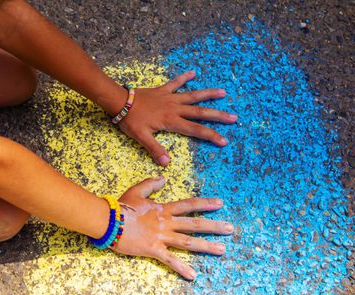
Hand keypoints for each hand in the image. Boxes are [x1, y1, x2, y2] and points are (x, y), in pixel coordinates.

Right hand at [110, 176, 232, 279]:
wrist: (108, 220)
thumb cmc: (121, 207)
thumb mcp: (137, 191)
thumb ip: (151, 184)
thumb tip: (164, 178)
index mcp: (163, 209)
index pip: (189, 205)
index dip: (205, 203)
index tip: (220, 204)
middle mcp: (166, 223)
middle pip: (194, 224)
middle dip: (214, 226)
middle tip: (230, 229)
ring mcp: (161, 237)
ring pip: (188, 242)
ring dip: (206, 246)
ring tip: (222, 250)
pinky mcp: (153, 250)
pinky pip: (170, 260)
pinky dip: (181, 268)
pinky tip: (193, 275)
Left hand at [118, 70, 236, 165]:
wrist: (120, 101)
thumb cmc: (130, 121)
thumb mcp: (141, 138)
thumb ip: (155, 149)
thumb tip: (166, 163)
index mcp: (171, 121)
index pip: (195, 130)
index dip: (210, 136)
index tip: (224, 141)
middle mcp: (175, 108)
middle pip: (200, 112)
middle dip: (218, 115)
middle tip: (233, 117)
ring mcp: (170, 97)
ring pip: (193, 95)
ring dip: (208, 94)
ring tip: (223, 92)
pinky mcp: (163, 90)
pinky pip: (176, 82)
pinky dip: (184, 77)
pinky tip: (193, 72)